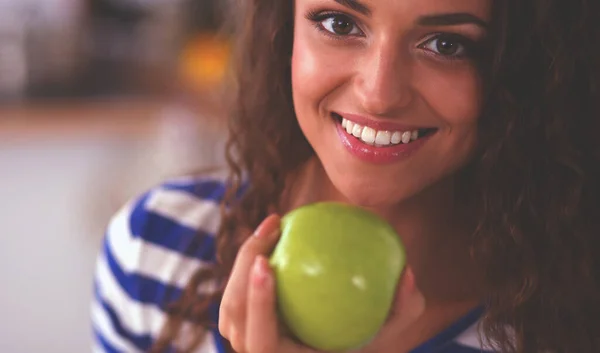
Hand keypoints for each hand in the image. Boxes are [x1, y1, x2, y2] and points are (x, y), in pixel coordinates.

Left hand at [218, 214, 424, 352]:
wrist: (329, 349)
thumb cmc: (360, 341)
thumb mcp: (390, 331)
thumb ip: (402, 308)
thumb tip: (408, 272)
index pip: (261, 342)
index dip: (257, 304)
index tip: (266, 263)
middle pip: (233, 316)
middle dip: (240, 268)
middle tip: (272, 227)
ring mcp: (246, 342)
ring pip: (229, 302)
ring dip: (243, 260)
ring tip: (273, 224)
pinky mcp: (244, 324)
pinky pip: (238, 291)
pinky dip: (249, 262)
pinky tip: (274, 233)